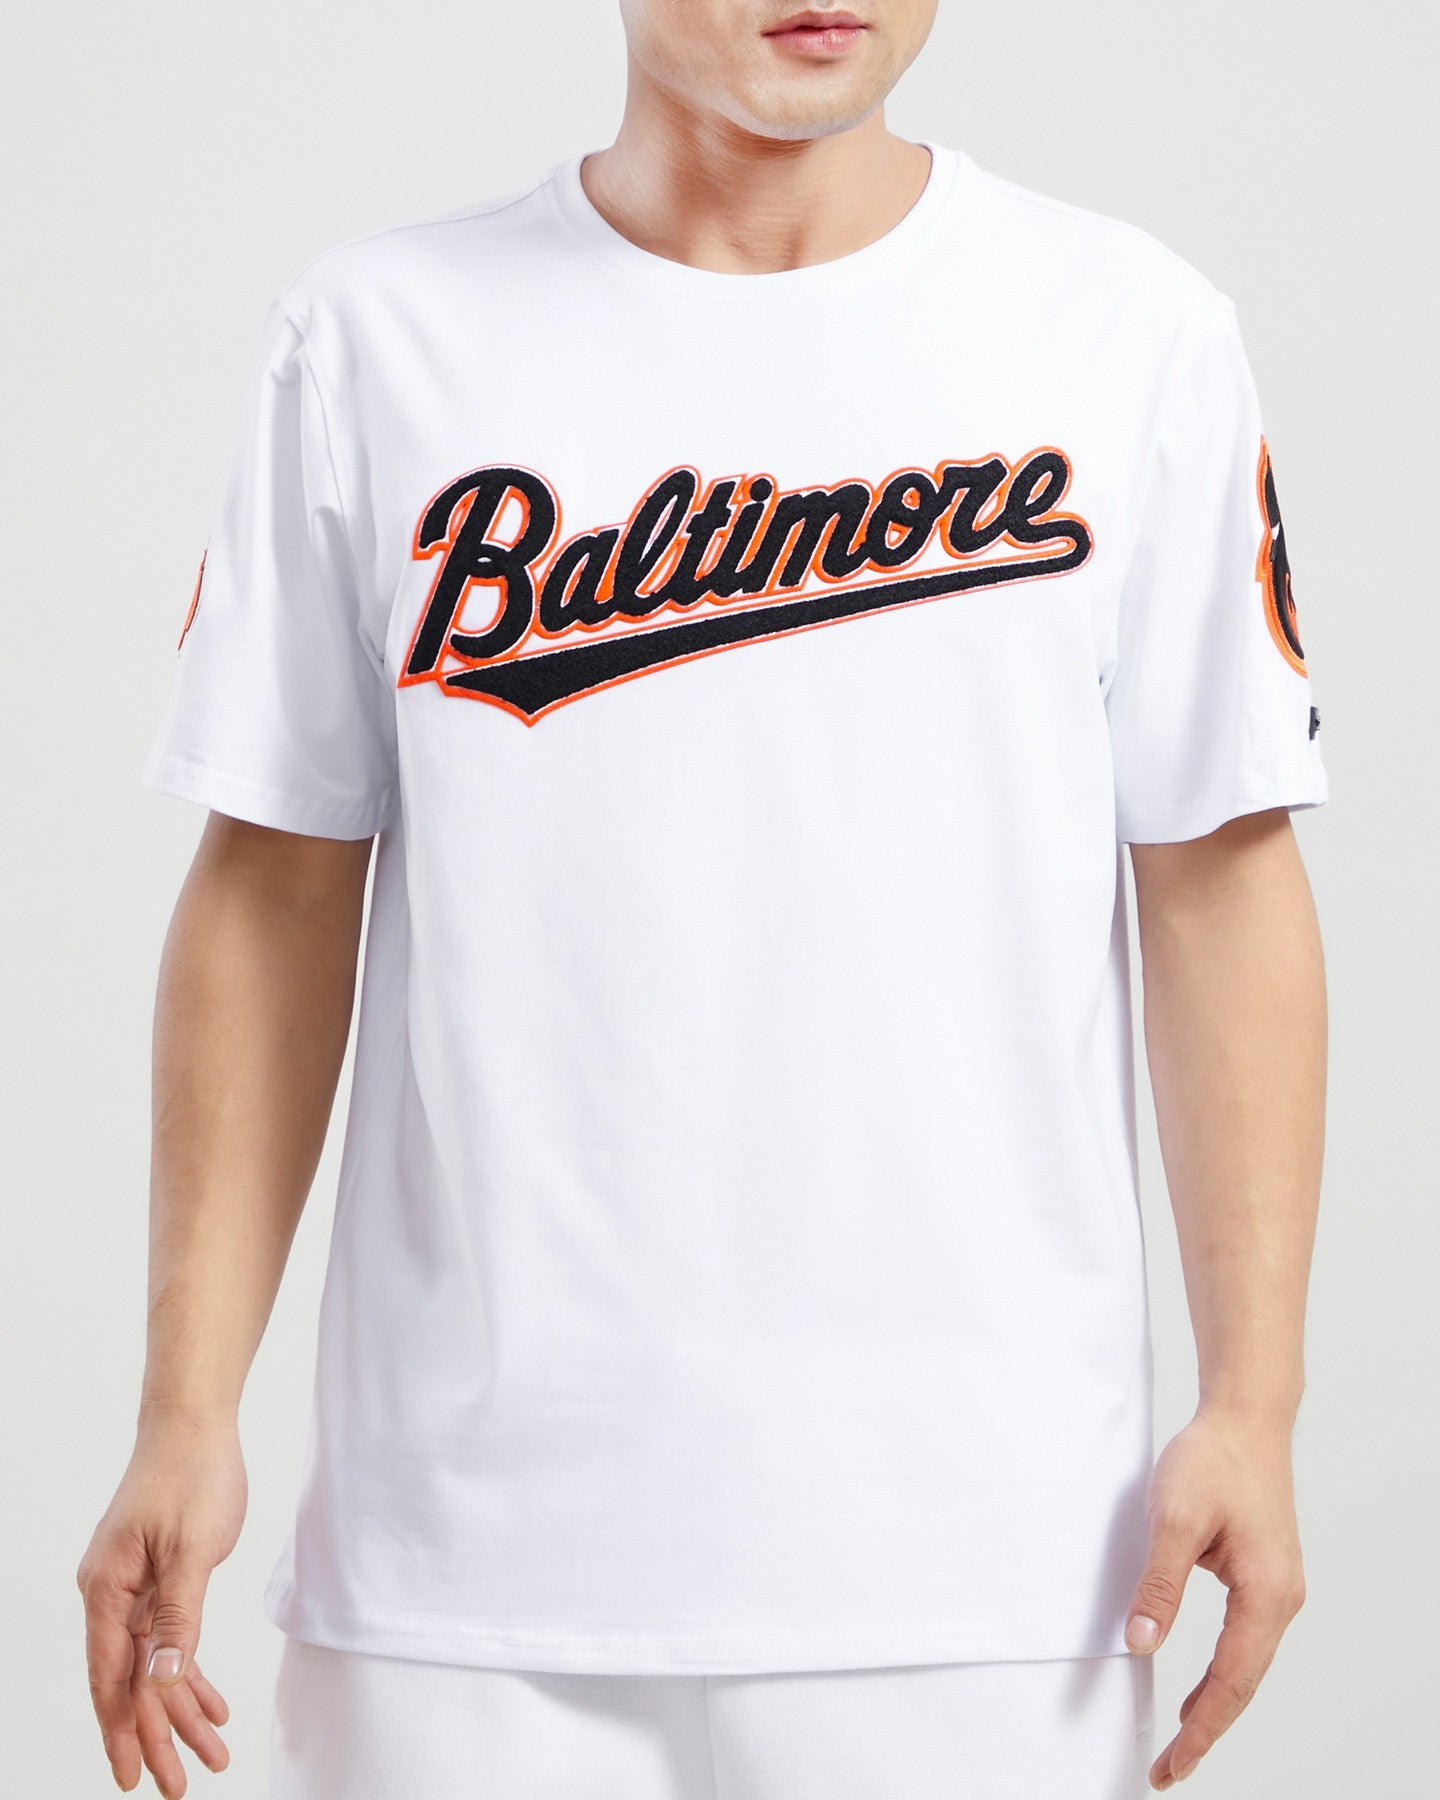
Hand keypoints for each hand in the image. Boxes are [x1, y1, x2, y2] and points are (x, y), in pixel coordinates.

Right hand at [76, 1417, 246, 1795]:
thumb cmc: (191, 1476)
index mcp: (107, 1591)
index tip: (136, 1779)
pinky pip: (166, 1637)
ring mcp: (130, 1585)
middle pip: (130, 1680)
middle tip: (178, 1786)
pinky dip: (188, 1670)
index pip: (111, 1678)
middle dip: (157, 1734)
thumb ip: (176, 1619)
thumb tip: (162, 1681)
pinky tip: (210, 1702)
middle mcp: (109, 1594)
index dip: (124, 1731)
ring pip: (152, 1663)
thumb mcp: (191, 1551)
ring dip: (180, 1709)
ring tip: (211, 1754)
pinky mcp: (154, 1575)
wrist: (194, 1422)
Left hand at [1124, 1406, 1305, 1788]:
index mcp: (1265, 1591)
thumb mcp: (1175, 1518)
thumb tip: (1140, 1645)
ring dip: (1216, 1703)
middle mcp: (1282, 1598)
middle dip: (1208, 1730)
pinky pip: (1247, 1640)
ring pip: (1248, 1664)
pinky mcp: (1266, 1576)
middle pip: (1245, 1683)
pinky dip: (1225, 1672)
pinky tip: (1203, 1687)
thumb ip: (1159, 1585)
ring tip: (1182, 1740)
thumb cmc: (1214, 1459)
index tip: (1172, 1765)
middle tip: (1169, 1768)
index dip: (1201, 1730)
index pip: (1231, 1681)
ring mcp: (1279, 1588)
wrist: (1246, 1417)